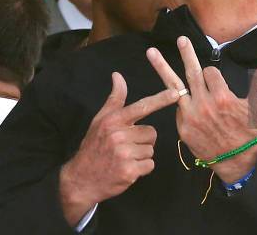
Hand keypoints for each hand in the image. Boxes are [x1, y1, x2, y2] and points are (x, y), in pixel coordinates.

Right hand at [59, 72, 178, 225]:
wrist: (82, 179)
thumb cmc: (94, 147)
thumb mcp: (100, 120)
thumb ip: (114, 99)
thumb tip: (118, 75)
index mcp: (113, 121)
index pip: (141, 107)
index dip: (160, 100)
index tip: (175, 93)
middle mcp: (118, 135)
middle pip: (151, 133)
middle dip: (143, 140)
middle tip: (126, 146)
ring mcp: (124, 154)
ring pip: (151, 149)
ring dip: (141, 155)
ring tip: (124, 158)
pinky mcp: (129, 171)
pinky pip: (149, 164)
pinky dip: (141, 168)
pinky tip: (127, 169)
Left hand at [146, 36, 256, 182]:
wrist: (236, 162)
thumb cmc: (248, 133)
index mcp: (223, 97)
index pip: (210, 73)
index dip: (213, 76)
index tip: (216, 84)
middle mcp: (204, 105)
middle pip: (192, 72)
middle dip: (186, 53)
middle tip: (180, 39)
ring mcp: (191, 117)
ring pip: (174, 86)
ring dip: (161, 68)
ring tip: (151, 52)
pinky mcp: (183, 128)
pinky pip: (179, 110)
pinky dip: (182, 105)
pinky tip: (186, 106)